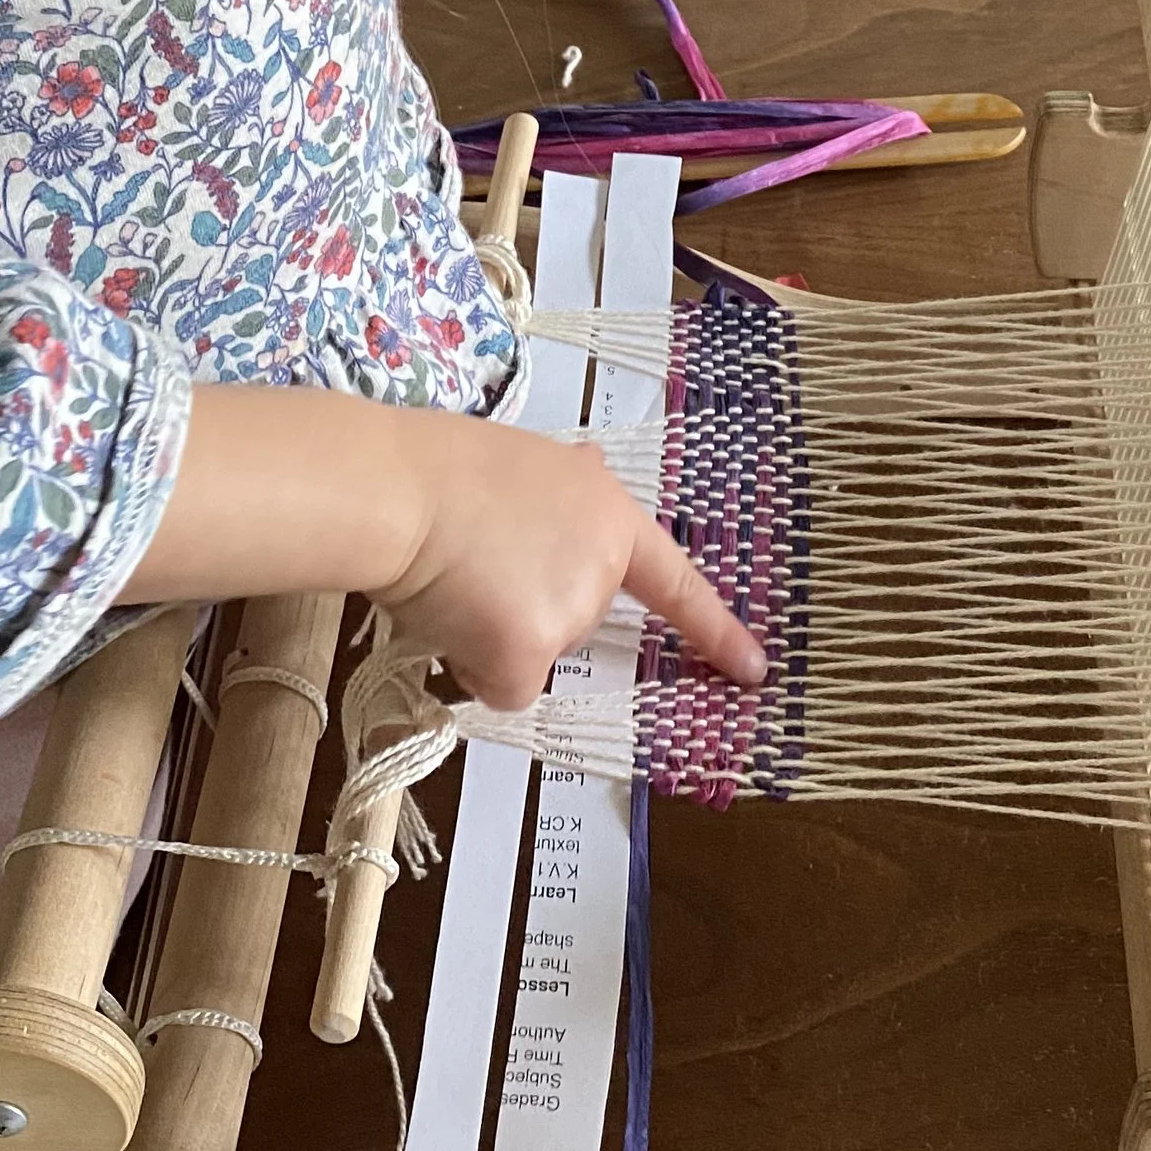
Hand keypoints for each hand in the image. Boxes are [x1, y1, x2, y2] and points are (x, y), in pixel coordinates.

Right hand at [123, 384, 764, 714]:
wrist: (397, 490)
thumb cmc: (441, 468)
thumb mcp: (525, 463)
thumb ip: (563, 498)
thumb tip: (592, 472)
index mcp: (607, 511)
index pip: (673, 580)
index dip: (713, 627)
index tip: (753, 669)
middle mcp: (602, 564)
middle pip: (572, 621)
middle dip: (523, 608)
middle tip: (473, 563)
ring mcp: (569, 611)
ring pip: (530, 655)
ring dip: (490, 634)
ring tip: (450, 576)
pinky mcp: (530, 652)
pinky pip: (502, 686)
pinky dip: (472, 667)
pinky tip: (448, 616)